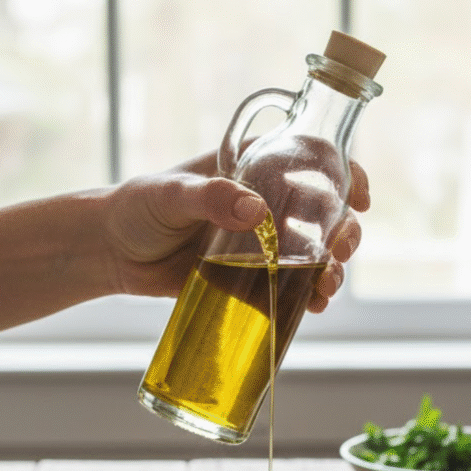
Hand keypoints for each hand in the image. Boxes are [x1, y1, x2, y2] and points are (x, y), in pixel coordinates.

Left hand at [103, 151, 368, 312]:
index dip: (345, 174)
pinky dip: (304, 299)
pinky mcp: (247, 279)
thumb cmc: (137, 208)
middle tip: (341, 251)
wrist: (110, 253)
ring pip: (311, 255)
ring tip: (327, 287)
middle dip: (344, 233)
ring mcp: (259, 245)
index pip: (311, 162)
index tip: (360, 197)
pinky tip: (312, 308)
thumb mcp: (170, 194)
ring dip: (330, 270)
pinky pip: (285, 289)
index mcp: (252, 169)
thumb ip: (211, 196)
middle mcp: (264, 204)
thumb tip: (257, 212)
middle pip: (324, 214)